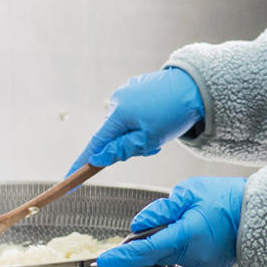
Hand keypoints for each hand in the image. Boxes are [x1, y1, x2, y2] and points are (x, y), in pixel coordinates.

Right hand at [68, 68, 204, 174]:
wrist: (196, 86)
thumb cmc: (173, 114)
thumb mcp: (149, 139)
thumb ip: (121, 150)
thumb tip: (97, 159)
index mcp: (118, 113)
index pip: (95, 143)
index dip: (82, 162)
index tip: (69, 179)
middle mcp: (118, 99)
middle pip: (112, 134)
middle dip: (128, 146)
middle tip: (153, 146)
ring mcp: (128, 91)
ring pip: (125, 124)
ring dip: (137, 135)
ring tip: (160, 133)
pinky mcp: (138, 87)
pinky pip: (133, 112)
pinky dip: (142, 122)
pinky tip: (160, 119)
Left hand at [96, 176, 246, 266]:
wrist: (261, 210)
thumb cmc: (228, 197)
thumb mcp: (189, 192)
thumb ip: (161, 209)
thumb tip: (140, 224)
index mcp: (184, 237)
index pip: (144, 251)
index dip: (121, 257)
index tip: (104, 261)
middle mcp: (192, 255)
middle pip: (156, 251)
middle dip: (151, 237)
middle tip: (162, 217)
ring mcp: (202, 262)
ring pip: (172, 252)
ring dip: (171, 237)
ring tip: (191, 215)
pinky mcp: (210, 263)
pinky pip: (188, 253)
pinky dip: (185, 241)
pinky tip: (199, 225)